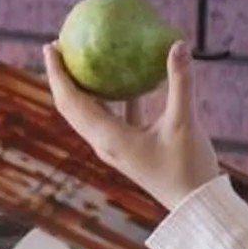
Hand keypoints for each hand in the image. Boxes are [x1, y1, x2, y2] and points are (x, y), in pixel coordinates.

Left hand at [43, 38, 221, 211]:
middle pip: (71, 105)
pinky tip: (127, 77)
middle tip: (59, 46)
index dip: (58, 73)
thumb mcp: (184, 121)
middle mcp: (104, 142)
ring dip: (84, 86)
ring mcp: (115, 146)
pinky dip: (115, 96)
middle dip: (62, 76)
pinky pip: (115, 116)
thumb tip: (178, 44)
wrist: (196, 204)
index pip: (71, 100)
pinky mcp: (130, 147)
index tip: (51, 46)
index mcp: (107, 137)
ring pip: (91, 111)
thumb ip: (180, 82)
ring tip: (84, 58)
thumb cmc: (188, 167)